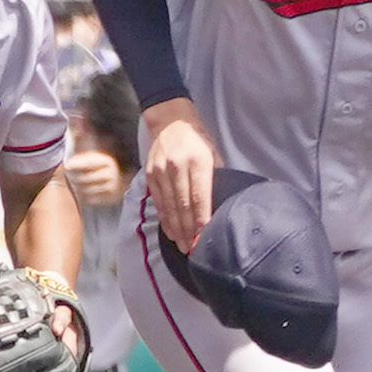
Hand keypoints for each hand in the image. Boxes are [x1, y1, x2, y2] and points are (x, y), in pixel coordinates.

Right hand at [140, 102, 220, 249]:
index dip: (201, 219)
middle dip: (188, 230)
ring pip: (169, 206)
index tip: (203, 237)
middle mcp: (177, 167)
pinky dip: (164, 218)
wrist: (170, 121)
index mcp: (197, 162)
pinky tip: (170, 231)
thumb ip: (216, 177)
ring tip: (182, 246)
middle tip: (192, 250)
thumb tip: (221, 204)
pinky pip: (158, 201)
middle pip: (182, 205)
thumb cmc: (198, 139)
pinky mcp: (150, 175)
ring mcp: (161, 171)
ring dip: (176, 229)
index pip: (199, 196)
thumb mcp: (213, 153)